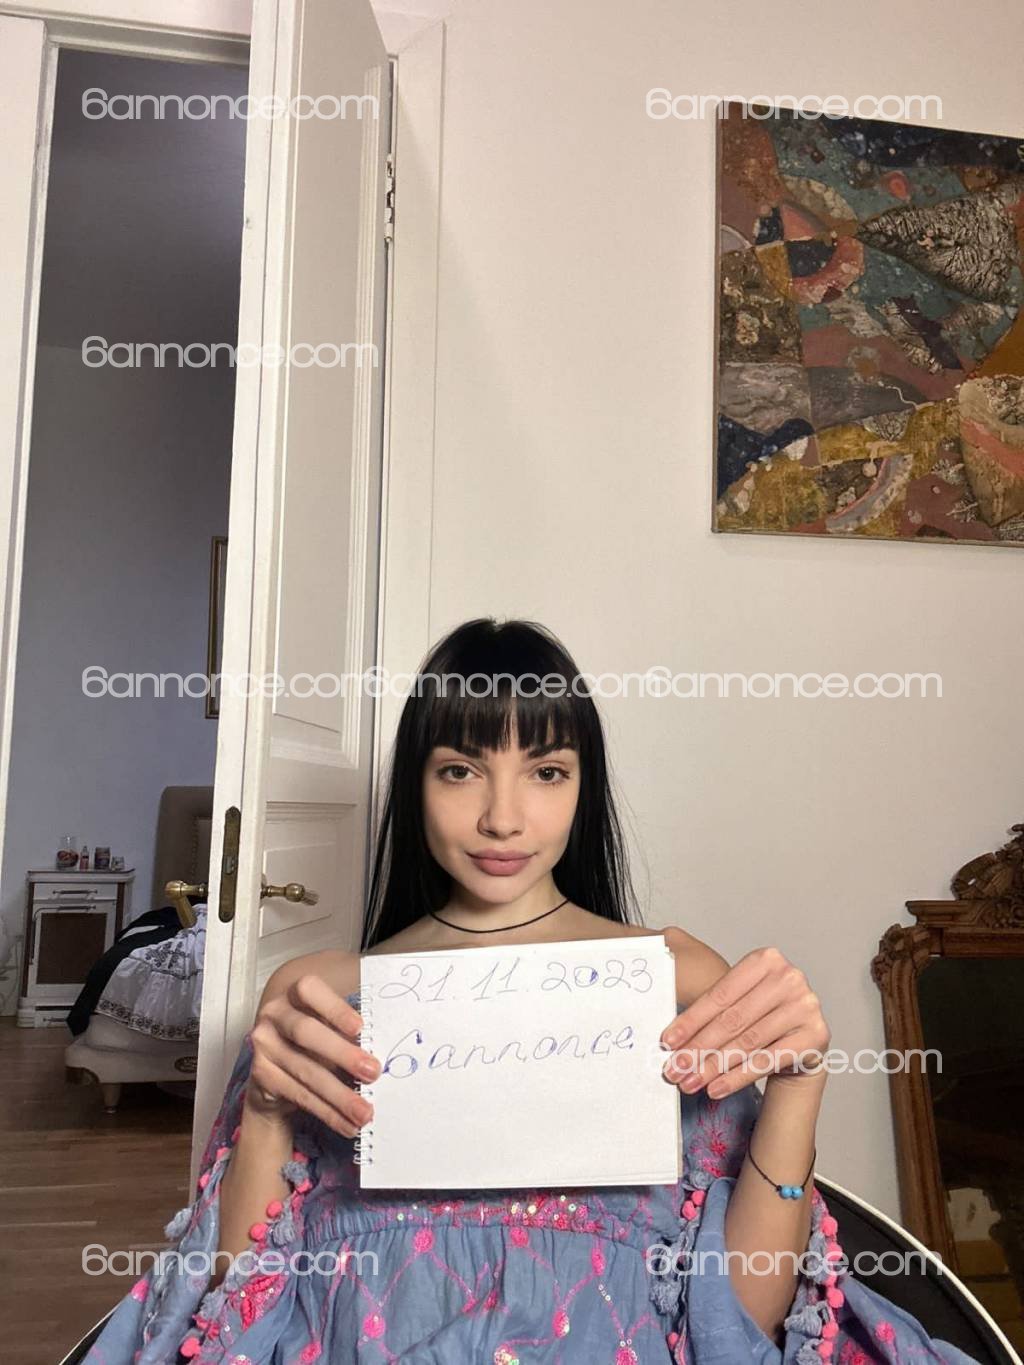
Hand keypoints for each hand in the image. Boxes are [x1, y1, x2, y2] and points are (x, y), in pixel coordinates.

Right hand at [247, 973, 380, 1137]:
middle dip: (343, 1054)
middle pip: (307, 1032)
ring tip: (365, 1112)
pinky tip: (346, 1124)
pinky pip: (299, 1095)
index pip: (310, 990)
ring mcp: (264, 1045)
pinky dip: (327, 1112)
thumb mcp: (330, 1027)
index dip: (334, 1008)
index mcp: (295, 994)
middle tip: (373, 1073)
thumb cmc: (314, 1043)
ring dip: (339, 1095)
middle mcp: (274, 1014)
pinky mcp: (261, 1075)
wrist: (276, 1073)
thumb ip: (348, 1032)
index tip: (360, 1028)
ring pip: (305, 1071)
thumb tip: (379, 1052)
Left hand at [659, 947, 829, 1098]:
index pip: (720, 995)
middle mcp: (789, 978)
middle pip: (733, 1020)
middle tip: (675, 1068)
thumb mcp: (739, 999)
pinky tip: (716, 1088)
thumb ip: (711, 1008)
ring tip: (690, 1081)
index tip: (667, 1042)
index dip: (691, 1020)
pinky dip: (737, 1077)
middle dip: (699, 1047)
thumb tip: (670, 1037)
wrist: (803, 1040)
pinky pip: (767, 1061)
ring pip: (748, 1042)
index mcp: (766, 959)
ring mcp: (805, 1006)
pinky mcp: (815, 1035)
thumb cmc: (763, 1016)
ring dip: (714, 1066)